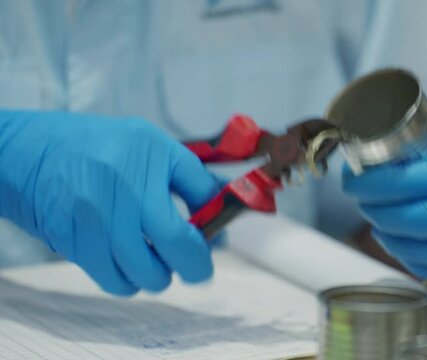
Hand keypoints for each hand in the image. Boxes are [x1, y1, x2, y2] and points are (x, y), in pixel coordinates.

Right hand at [0, 111, 219, 294]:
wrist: (29, 150)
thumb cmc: (99, 144)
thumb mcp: (154, 145)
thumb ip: (193, 181)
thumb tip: (221, 217)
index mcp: (145, 164)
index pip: (187, 221)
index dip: (203, 250)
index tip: (208, 253)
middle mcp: (119, 194)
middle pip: (166, 256)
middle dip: (188, 268)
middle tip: (190, 264)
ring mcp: (93, 222)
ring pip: (139, 276)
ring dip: (155, 275)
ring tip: (155, 258)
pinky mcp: (73, 243)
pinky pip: (112, 280)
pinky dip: (128, 280)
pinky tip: (128, 262)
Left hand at [343, 124, 426, 277]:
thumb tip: (377, 144)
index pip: (424, 181)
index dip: (381, 184)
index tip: (354, 180)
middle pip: (422, 220)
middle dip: (380, 211)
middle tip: (360, 198)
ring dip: (390, 236)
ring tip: (373, 219)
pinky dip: (410, 258)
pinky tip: (394, 241)